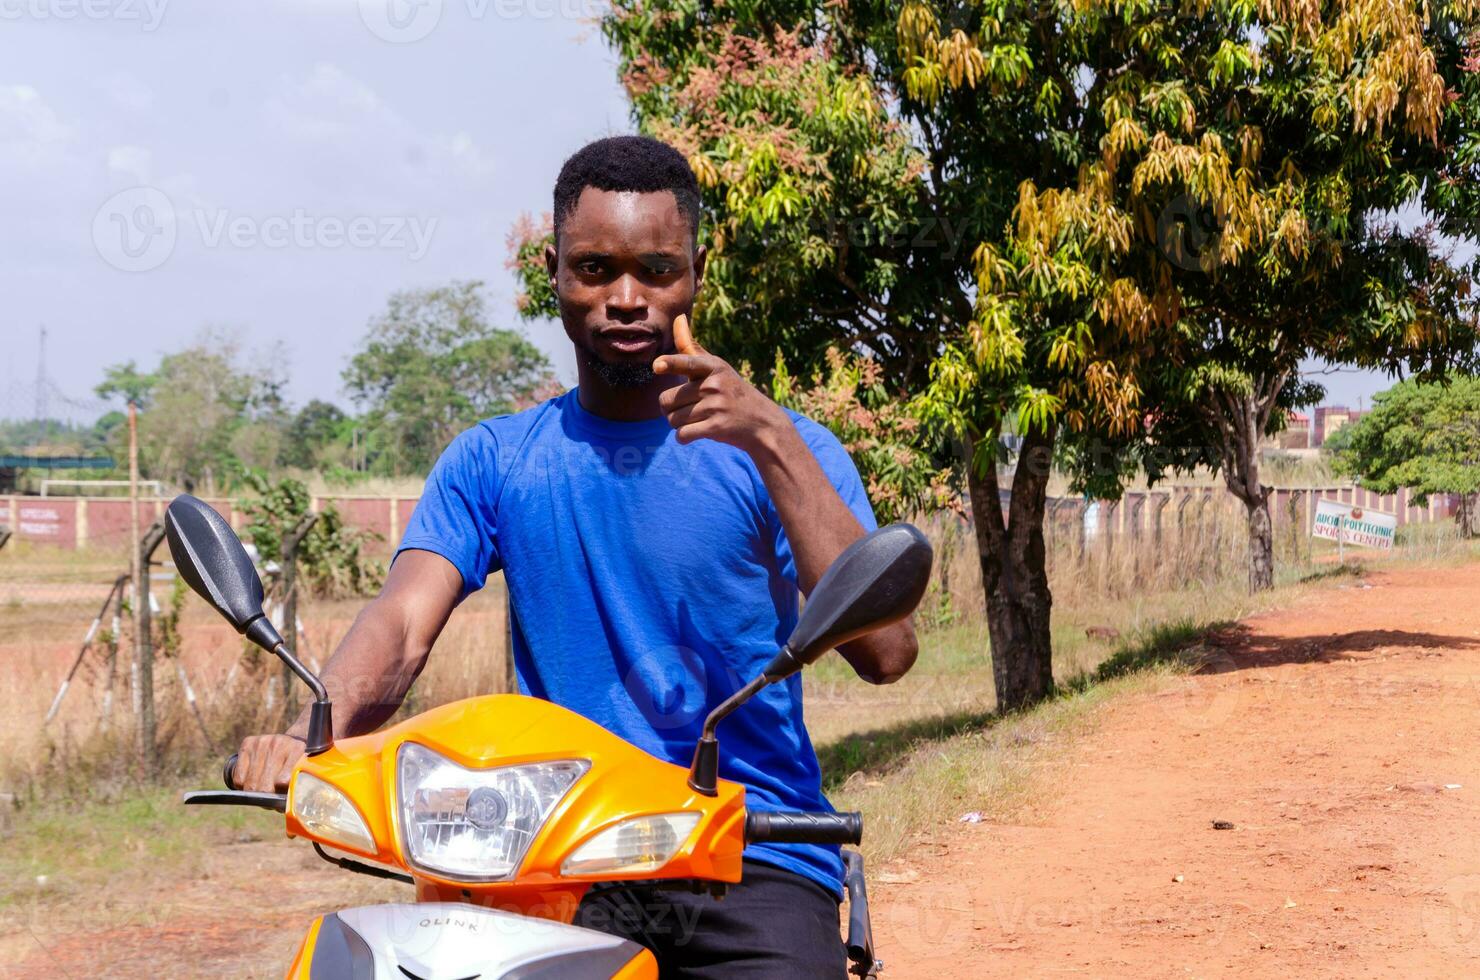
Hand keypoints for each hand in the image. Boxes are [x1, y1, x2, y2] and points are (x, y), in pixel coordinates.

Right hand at [233, 733, 305, 792]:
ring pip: (250, 784)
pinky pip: (238, 778)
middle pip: (265, 787)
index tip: (282, 799)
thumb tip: (286, 822)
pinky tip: (253, 780)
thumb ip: (297, 791)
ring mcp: (262, 742)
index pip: (284, 781)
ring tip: (264, 789)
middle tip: (272, 796)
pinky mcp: (248, 743)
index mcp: (298, 750)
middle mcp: (279, 744)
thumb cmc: (298, 764)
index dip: (280, 795)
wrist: (291, 740)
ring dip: (255, 793)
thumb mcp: (304, 773)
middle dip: (267, 797)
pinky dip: (243, 786)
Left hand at [654, 313, 789, 451]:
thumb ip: (692, 347)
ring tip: (699, 419)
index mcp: (713, 367)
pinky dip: (684, 438)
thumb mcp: (717, 368)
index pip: (687, 362)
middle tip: (691, 408)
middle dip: (671, 409)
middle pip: (667, 400)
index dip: (670, 364)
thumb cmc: (732, 393)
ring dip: (679, 424)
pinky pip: (682, 434)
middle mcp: (714, 384)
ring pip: (673, 419)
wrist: (763, 423)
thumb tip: (678, 318)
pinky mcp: (716, 427)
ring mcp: (716, 406)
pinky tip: (697, 432)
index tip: (658, 365)